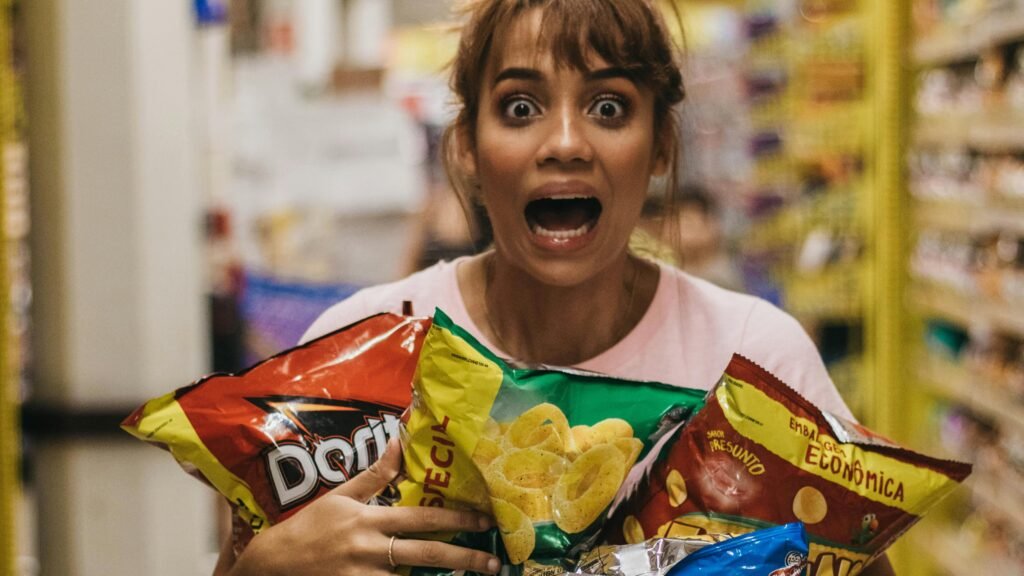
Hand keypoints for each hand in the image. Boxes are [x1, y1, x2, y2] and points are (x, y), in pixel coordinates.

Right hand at [221, 438, 499, 575]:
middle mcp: (370, 549)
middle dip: (464, 558)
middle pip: (427, 553)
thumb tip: (399, 440)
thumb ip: (373, 475)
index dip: (456, 519)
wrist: (270, 567)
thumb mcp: (338, 498)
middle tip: (494, 562)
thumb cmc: (306, 529)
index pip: (420, 518)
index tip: (484, 521)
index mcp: (368, 520)